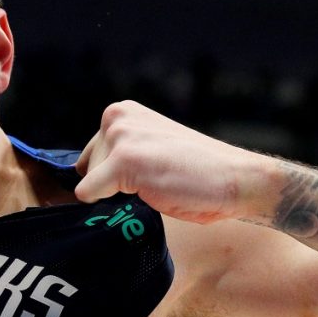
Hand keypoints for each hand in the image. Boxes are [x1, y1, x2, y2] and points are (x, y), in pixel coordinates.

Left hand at [74, 101, 274, 223]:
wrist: (236, 179)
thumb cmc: (196, 172)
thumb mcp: (149, 149)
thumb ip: (118, 153)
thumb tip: (81, 183)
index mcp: (121, 112)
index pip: (89, 156)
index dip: (110, 175)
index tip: (144, 174)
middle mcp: (116, 117)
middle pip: (85, 169)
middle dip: (112, 184)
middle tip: (154, 179)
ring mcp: (119, 136)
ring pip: (88, 183)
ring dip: (118, 193)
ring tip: (156, 183)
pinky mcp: (122, 161)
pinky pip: (89, 194)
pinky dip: (110, 204)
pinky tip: (148, 191)